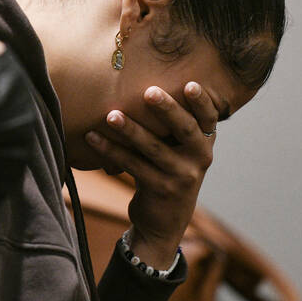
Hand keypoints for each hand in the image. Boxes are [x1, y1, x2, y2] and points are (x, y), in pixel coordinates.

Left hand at [85, 81, 217, 267]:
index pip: (208, 118)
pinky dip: (111, 150)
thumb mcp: (178, 150)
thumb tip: (143, 79)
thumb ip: (172, 124)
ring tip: (110, 115)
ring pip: (153, 148)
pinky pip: (133, 165)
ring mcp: (182, 177)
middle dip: (167, 109)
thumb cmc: (166, 170)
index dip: (202, 102)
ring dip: (130, 130)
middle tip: (148, 92)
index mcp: (204, 143)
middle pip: (185, 130)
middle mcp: (200, 159)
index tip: (190, 84)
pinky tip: (93, 137)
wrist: (163, 221)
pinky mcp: (161, 190)